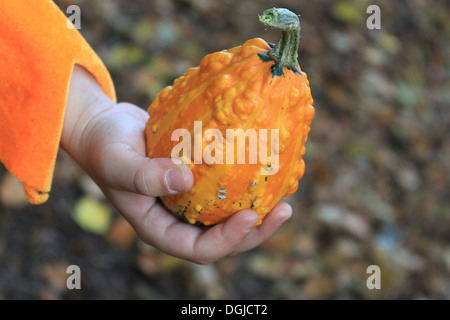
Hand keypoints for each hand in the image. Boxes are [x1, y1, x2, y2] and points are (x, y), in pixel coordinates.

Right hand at [61, 65, 291, 263]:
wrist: (105, 127)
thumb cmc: (105, 146)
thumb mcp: (117, 161)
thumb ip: (143, 176)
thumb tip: (184, 181)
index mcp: (160, 228)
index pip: (199, 249)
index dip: (228, 240)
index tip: (251, 215)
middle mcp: (178, 220)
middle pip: (223, 239)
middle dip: (255, 231)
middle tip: (284, 211)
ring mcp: (188, 202)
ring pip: (227, 217)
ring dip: (257, 212)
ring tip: (284, 198)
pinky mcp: (196, 181)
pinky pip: (225, 190)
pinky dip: (245, 186)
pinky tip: (266, 170)